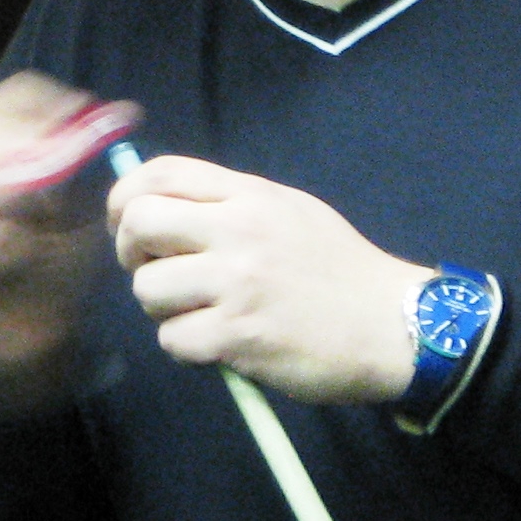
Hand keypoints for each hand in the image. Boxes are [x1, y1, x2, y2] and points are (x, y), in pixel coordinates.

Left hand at [110, 155, 428, 404]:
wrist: (393, 326)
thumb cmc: (341, 272)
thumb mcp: (291, 213)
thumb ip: (232, 204)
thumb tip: (164, 207)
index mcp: (251, 196)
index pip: (161, 173)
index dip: (127, 196)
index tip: (128, 223)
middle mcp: (239, 231)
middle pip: (140, 223)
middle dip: (131, 253)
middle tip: (156, 273)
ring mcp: (237, 284)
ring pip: (148, 289)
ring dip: (162, 309)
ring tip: (200, 314)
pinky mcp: (238, 336)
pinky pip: (173, 339)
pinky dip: (187, 347)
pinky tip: (220, 344)